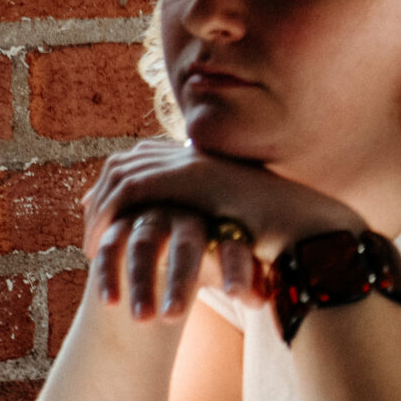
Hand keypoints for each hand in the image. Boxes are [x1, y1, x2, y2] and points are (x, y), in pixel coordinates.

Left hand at [82, 141, 358, 320]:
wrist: (313, 232)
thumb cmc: (292, 238)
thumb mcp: (248, 224)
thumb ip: (221, 220)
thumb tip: (211, 236)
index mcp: (210, 161)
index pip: (148, 160)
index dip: (119, 185)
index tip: (104, 215)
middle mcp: (197, 153)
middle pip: (126, 162)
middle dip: (100, 195)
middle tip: (88, 232)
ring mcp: (193, 160)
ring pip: (121, 174)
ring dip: (98, 209)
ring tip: (91, 247)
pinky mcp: (188, 174)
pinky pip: (130, 189)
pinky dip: (109, 214)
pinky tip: (102, 245)